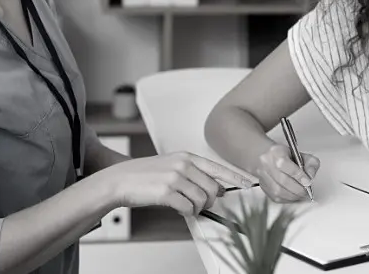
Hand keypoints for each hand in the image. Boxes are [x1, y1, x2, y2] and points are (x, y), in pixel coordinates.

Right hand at [104, 151, 252, 216]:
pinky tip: (178, 208)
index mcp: (187, 157)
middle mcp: (184, 165)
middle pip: (213, 189)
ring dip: (196, 208)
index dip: (236, 177)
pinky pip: (188, 208)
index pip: (218, 168)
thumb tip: (216, 188)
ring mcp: (175, 177)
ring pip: (202, 200)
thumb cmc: (145, 175)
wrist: (120, 180)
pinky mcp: (167, 192)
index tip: (248, 183)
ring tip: (184, 205)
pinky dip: (185, 212)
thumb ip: (194, 174)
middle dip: (209, 201)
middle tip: (199, 204)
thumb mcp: (172, 166)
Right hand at [255, 144, 319, 202]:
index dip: (298, 175)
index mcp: (276, 152)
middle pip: (282, 180)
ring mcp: (262, 176)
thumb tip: (310, 176)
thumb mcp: (300, 153)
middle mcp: (266, 164)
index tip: (308, 182)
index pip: (285, 164)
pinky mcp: (262, 186)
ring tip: (301, 194)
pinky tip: (293, 196)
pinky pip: (275, 197)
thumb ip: (310, 163)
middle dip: (298, 189)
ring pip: (277, 191)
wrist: (265, 156)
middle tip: (306, 191)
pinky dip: (287, 199)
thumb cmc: (283, 155)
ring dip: (293, 196)